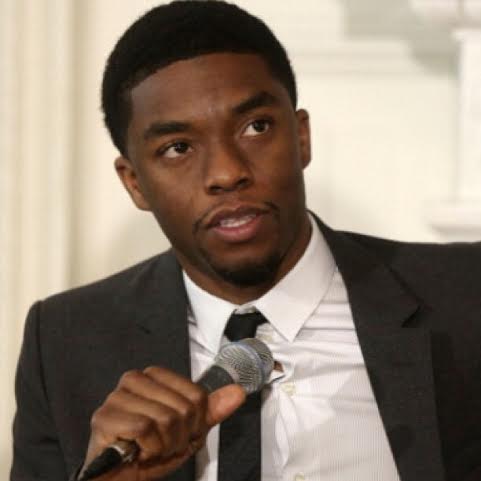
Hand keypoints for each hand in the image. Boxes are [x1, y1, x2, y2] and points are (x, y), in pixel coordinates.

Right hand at [79, 366, 245, 480]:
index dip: (195, 421)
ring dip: (164, 445)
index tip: (181, 431)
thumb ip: (211, 410)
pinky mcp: (104, 417)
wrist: (119, 479)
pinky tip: (138, 452)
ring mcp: (117, 397)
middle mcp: (134, 380)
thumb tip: (237, 392)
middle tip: (163, 443)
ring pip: (165, 418)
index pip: (196, 394)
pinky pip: (144, 429)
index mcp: (154, 376)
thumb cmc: (150, 451)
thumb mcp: (187, 430)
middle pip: (183, 407)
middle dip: (179, 436)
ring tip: (151, 448)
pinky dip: (148, 449)